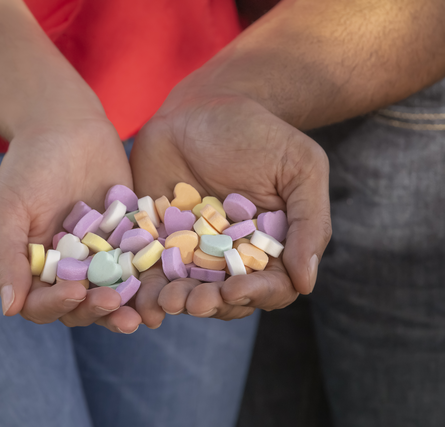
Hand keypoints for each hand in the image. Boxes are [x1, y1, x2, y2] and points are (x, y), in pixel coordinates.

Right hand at [0, 121, 141, 333]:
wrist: (67, 125)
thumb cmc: (28, 165)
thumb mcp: (9, 208)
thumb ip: (7, 257)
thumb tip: (8, 309)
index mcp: (35, 269)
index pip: (42, 304)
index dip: (57, 305)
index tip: (75, 292)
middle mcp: (69, 270)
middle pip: (82, 307)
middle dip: (97, 310)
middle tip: (114, 303)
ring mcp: (102, 257)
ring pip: (114, 294)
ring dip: (127, 307)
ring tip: (143, 314)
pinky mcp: (131, 241)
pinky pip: (141, 266)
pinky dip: (151, 279)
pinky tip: (166, 283)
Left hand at [130, 91, 331, 325]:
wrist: (203, 105)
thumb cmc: (260, 133)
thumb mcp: (300, 168)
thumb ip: (308, 223)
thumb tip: (306, 283)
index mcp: (270, 248)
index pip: (270, 287)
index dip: (255, 294)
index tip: (236, 290)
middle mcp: (232, 258)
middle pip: (224, 298)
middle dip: (210, 304)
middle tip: (192, 302)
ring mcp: (192, 251)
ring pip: (185, 290)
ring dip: (176, 301)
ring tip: (165, 302)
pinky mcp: (156, 239)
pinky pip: (149, 269)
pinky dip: (142, 286)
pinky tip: (136, 293)